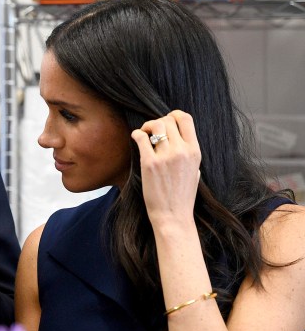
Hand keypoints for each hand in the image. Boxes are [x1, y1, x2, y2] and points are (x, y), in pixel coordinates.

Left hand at [131, 110, 201, 228]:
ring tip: (144, 134)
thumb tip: (179, 139)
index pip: (186, 119)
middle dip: (158, 121)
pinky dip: (136, 134)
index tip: (167, 120)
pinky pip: (141, 138)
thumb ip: (189, 154)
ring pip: (155, 125)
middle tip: (152, 130)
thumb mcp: (195, 171)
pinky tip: (135, 137)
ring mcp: (166, 157)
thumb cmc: (182, 196)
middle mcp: (182, 151)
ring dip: (147, 126)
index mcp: (195, 151)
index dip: (174, 115)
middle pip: (168, 120)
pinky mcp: (149, 164)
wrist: (173, 215)